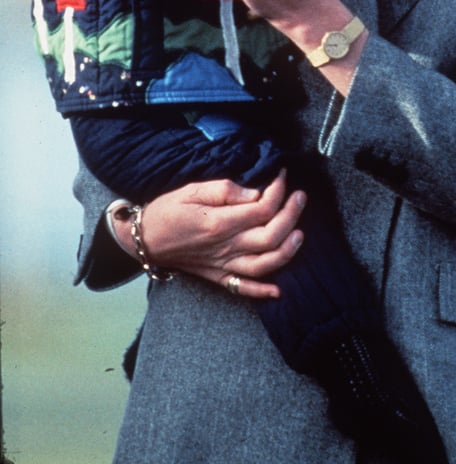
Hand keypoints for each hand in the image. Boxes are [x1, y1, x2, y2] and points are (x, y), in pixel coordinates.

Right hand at [114, 172, 305, 298]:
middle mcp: (224, 247)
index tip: (282, 175)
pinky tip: (279, 289)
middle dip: (292, 215)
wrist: (145, 238)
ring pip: (265, 264)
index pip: (262, 209)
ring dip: (288, 250)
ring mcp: (223, 264)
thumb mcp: (192, 189)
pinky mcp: (218, 276)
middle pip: (271, 236)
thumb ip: (225, 190)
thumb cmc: (168, 210)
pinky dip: (263, 291)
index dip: (278, 191)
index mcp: (219, 222)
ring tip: (300, 232)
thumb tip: (255, 192)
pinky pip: (243, 288)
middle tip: (300, 197)